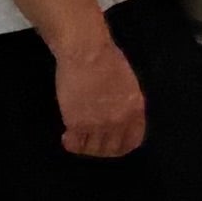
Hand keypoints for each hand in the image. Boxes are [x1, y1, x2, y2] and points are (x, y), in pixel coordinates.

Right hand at [51, 30, 148, 159]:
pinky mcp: (78, 123)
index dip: (121, 146)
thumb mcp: (127, 83)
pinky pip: (75, 144)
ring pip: (93, 149)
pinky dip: (70, 143)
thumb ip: (125, 103)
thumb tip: (119, 115)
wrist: (86, 52)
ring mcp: (99, 124)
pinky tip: (67, 136)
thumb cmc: (106, 58)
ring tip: (78, 137)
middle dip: (101, 148)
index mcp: (135, 109)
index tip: (110, 143)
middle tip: (91, 141)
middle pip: (112, 149)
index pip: (133, 141)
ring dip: (85, 146)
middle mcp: (119, 120)